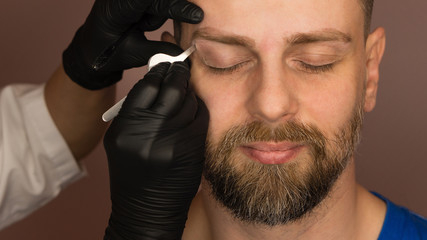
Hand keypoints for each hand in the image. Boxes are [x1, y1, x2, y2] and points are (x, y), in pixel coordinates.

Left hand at [63, 0, 202, 89]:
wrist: (90, 51)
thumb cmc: (107, 53)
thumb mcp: (135, 54)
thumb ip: (160, 50)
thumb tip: (185, 52)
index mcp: (116, 9)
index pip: (150, 2)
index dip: (175, 7)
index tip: (197, 16)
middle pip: (158, 0)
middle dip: (175, 8)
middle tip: (197, 18)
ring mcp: (130, 1)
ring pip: (160, 3)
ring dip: (172, 12)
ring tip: (166, 30)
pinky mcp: (137, 4)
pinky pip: (158, 6)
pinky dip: (169, 12)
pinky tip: (173, 22)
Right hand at [103, 62, 208, 238]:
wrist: (145, 209)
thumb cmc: (132, 173)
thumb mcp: (123, 140)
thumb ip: (137, 110)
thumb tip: (157, 79)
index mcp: (125, 130)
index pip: (146, 86)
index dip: (158, 71)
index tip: (164, 64)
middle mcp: (149, 135)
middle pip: (171, 91)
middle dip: (178, 74)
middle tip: (180, 66)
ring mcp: (174, 144)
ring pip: (190, 103)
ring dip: (189, 93)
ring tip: (184, 91)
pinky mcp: (192, 151)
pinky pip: (201, 119)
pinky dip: (198, 110)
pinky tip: (192, 110)